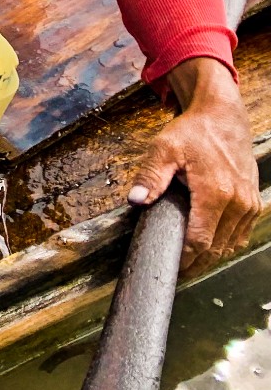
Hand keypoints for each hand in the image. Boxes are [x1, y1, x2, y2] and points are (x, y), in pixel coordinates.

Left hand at [127, 57, 259, 276]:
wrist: (223, 118)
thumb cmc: (193, 132)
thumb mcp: (164, 149)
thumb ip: (150, 177)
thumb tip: (135, 201)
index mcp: (216, 193)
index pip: (200, 240)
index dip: (184, 258)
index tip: (168, 267)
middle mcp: (238, 203)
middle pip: (216, 248)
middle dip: (195, 263)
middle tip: (174, 272)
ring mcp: (249, 205)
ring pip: (230, 244)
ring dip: (210, 257)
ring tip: (187, 263)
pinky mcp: (253, 204)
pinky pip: (239, 234)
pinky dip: (223, 244)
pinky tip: (206, 247)